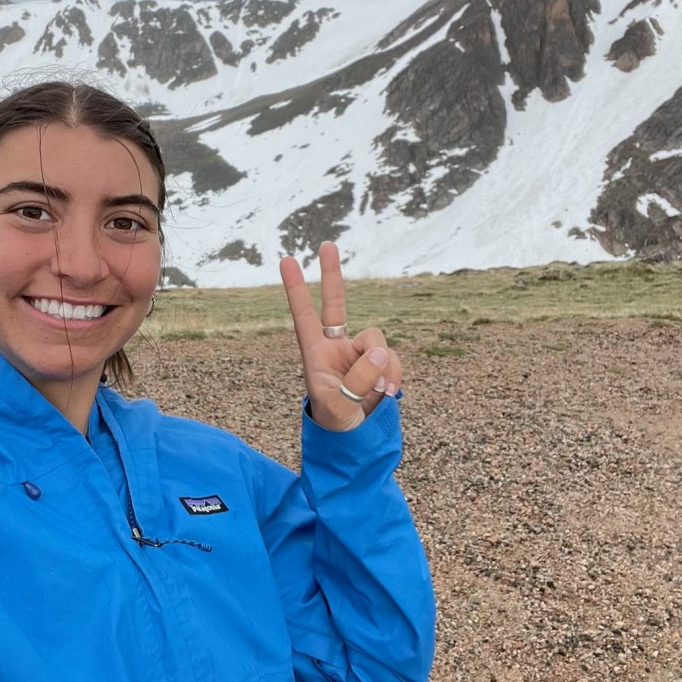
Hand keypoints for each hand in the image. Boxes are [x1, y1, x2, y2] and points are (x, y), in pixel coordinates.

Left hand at [278, 241, 402, 431]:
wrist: (356, 437)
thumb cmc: (336, 421)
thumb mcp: (338, 406)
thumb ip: (356, 380)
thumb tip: (380, 353)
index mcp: (315, 353)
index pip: (304, 315)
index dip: (297, 289)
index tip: (286, 259)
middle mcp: (337, 346)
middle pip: (336, 304)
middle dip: (332, 275)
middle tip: (325, 245)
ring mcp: (361, 353)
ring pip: (377, 341)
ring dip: (382, 365)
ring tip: (377, 392)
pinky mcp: (382, 364)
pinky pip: (393, 360)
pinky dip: (394, 375)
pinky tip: (387, 393)